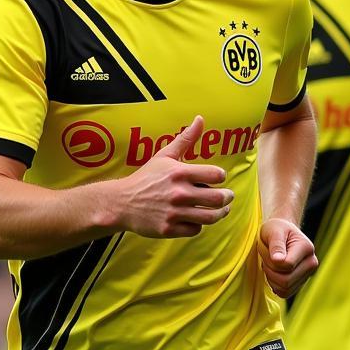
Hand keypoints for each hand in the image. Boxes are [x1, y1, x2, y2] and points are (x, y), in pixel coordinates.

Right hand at [116, 115, 233, 238]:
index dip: (221, 176)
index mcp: (179, 173)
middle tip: (227, 196)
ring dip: (220, 213)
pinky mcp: (169, 229)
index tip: (218, 178)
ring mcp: (174, 212)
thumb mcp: (164, 156)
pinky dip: (199, 225)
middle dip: (227, 197)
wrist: (121, 202)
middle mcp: (178, 193)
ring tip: (222, 210)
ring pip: (210, 217)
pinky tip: (197, 219)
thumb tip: (200, 119)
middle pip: (218, 198)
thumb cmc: (146, 177)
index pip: (216, 174)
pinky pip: (195, 229)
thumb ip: (185, 139)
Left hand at [257, 218, 317, 298]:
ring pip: (284, 289)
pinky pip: (284, 293)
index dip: (270, 260)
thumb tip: (278, 261)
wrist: (282, 234)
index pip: (287, 265)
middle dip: (270, 270)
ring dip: (271, 278)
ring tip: (269, 264)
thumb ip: (276, 245)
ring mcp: (307, 275)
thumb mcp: (273, 231)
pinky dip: (274, 285)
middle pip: (286, 280)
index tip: (267, 248)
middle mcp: (312, 263)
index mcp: (307, 248)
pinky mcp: (300, 283)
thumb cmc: (276, 229)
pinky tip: (273, 272)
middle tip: (266, 258)